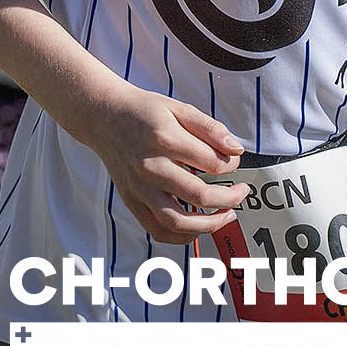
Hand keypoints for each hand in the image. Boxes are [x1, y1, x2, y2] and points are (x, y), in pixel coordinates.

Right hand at [80, 83, 249, 243]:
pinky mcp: (132, 201)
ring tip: (226, 216)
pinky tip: (197, 229)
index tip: (234, 161)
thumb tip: (235, 149)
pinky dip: (180, 236)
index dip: (231, 165)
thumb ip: (211, 129)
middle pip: (198, 195)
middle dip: (229, 198)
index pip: (212, 162)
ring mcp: (139, 188)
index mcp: (166, 140)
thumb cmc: (143, 112)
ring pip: (177, 220)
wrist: (105, 117)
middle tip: (241, 193)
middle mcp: (151, 168)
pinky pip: (156, 229)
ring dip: (208, 225)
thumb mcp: (180, 109)